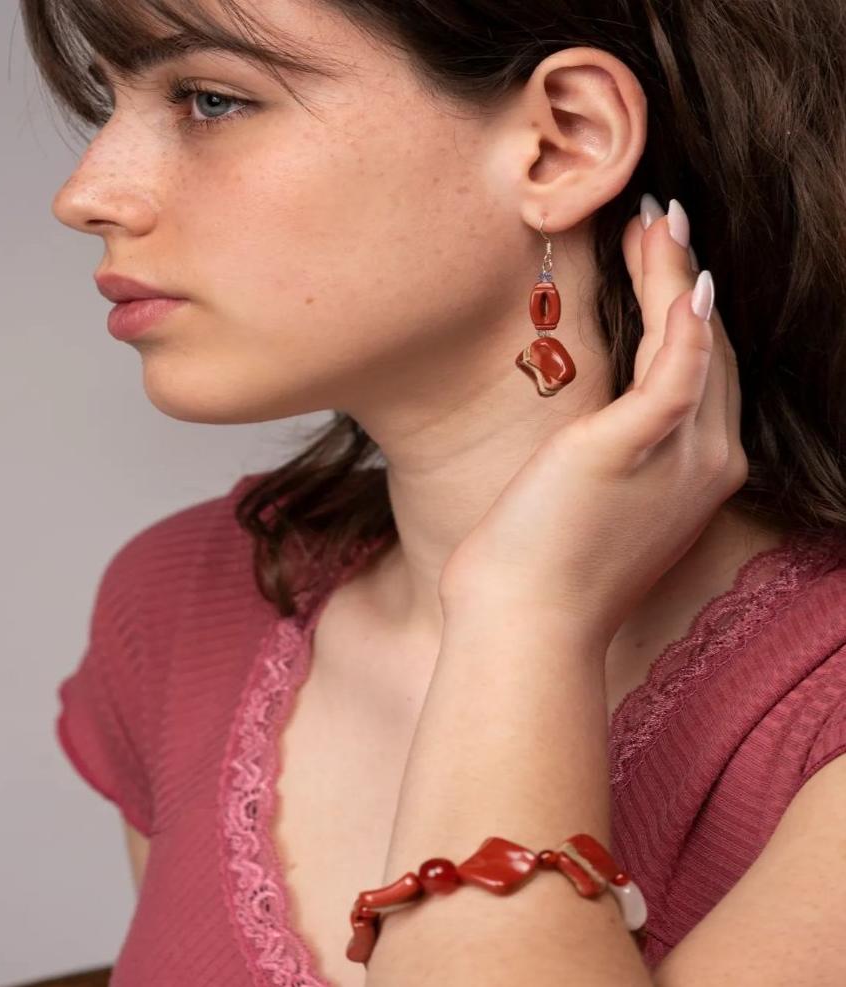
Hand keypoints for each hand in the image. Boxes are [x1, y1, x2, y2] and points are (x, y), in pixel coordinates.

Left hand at [438, 200, 748, 651]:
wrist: (526, 623)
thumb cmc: (546, 568)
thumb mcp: (597, 505)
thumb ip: (618, 459)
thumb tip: (597, 431)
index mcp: (697, 474)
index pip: (700, 374)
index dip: (686, 313)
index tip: (661, 264)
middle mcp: (707, 462)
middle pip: (705, 348)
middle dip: (682, 277)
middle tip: (657, 222)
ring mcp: (679, 455)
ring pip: (692, 343)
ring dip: (676, 274)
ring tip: (653, 220)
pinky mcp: (635, 446)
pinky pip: (675, 370)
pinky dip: (680, 319)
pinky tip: (679, 269)